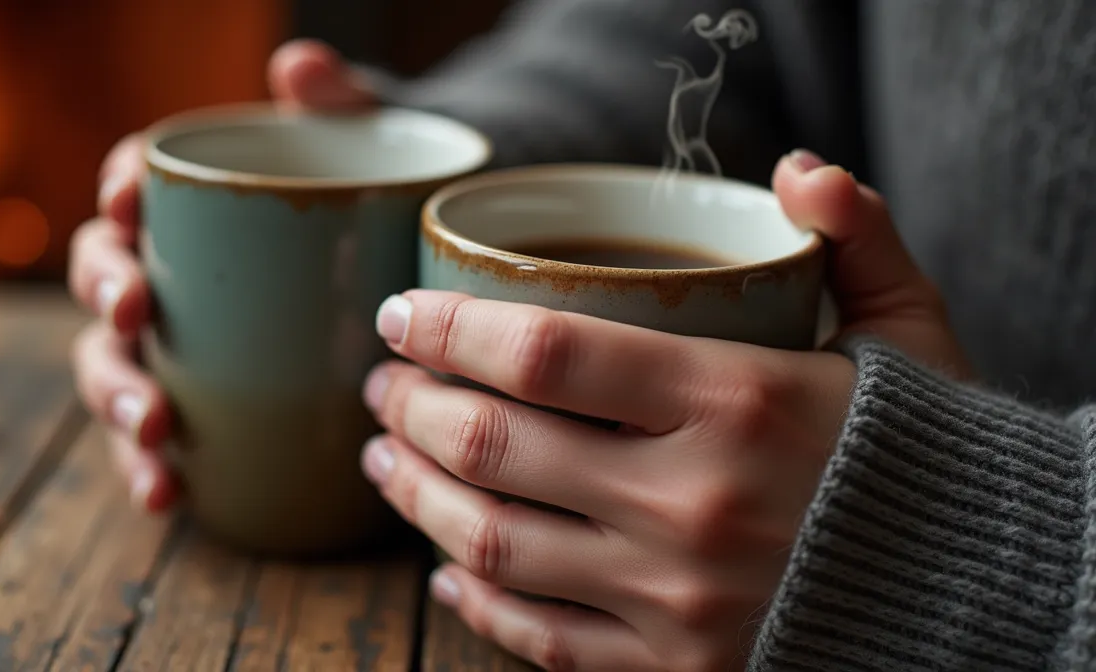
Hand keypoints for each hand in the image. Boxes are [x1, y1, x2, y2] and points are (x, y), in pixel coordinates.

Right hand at [67, 40, 376, 510]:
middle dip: (106, 301)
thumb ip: (338, 104)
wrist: (419, 262)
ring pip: (118, 366)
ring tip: (152, 432)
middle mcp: (172, 272)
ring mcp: (182, 344)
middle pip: (106, 280)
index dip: (116, 190)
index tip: (130, 205)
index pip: (133, 183)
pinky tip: (168, 496)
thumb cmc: (381, 198)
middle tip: (134, 316)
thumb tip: (298, 66)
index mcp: (195, 202)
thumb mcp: (373, 147)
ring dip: (118, 400)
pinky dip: (150, 466)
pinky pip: (159, 438)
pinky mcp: (203, 404)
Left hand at [358, 151, 969, 670]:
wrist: (992, 601)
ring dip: (418, 498)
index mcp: (740, 399)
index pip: (544, 351)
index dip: (449, 327)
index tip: (401, 313)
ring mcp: (679, 598)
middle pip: (496, 445)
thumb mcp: (911, 333)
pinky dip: (479, 602)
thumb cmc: (934, 456)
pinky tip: (447, 569)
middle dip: (412, 408)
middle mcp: (695, 501)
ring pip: (497, 544)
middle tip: (383, 386)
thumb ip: (856, 241)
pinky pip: (544, 639)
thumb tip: (795, 171)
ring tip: (383, 463)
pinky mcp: (678, 669)